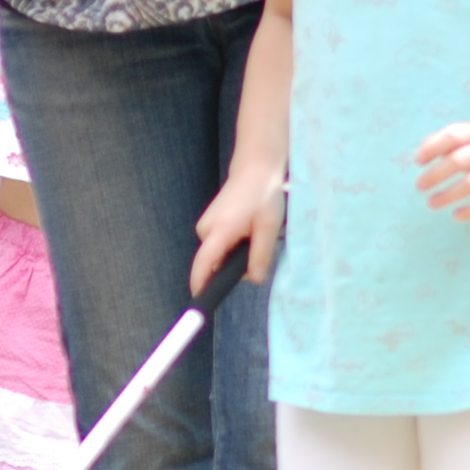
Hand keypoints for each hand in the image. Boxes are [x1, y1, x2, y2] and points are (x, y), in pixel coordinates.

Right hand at [190, 164, 284, 293]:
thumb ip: (261, 255)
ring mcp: (206, 225)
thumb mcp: (268, 227)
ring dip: (238, 252)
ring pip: (220, 254)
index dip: (201, 285)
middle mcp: (206, 230)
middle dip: (236, 265)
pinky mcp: (210, 223)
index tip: (200, 301)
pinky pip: (221, 244)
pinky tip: (249, 229)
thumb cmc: (263, 195)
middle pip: (216, 263)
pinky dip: (235, 243)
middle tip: (260, 246)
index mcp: (219, 231)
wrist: (255, 169)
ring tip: (256, 232)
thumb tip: (254, 280)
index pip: (203, 265)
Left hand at [416, 119, 469, 219]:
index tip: (419, 161)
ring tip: (431, 203)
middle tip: (420, 186)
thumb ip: (439, 142)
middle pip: (460, 161)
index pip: (453, 136)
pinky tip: (456, 215)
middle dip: (436, 175)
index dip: (433, 148)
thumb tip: (420, 157)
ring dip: (449, 195)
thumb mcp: (463, 136)